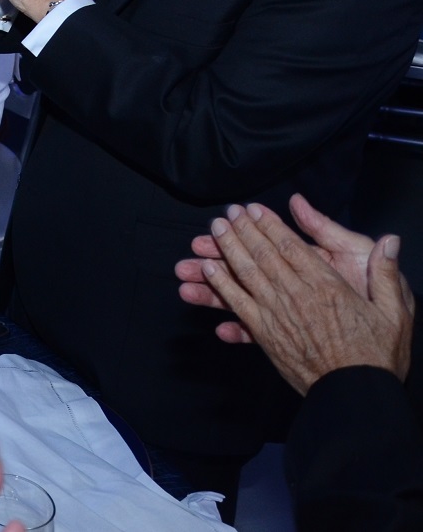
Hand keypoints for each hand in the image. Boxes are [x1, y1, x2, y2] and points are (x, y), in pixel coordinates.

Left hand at [187, 201, 411, 393]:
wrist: (356, 394)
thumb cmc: (378, 355)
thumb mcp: (395, 312)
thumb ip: (387, 273)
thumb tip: (391, 240)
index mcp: (328, 286)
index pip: (292, 246)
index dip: (270, 224)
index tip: (254, 209)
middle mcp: (298, 296)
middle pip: (264, 254)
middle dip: (243, 229)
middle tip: (227, 211)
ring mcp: (278, 315)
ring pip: (247, 274)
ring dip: (227, 249)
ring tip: (213, 229)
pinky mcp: (266, 335)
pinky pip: (238, 305)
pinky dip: (221, 285)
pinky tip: (208, 269)